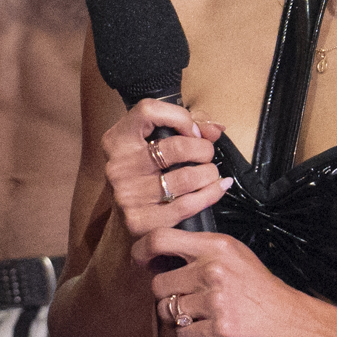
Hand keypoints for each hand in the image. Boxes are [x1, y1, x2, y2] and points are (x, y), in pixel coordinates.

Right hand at [99, 96, 232, 254]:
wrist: (121, 226)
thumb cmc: (145, 178)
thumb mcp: (154, 145)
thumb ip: (186, 127)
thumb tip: (216, 128)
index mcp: (117, 140)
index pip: (148, 111)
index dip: (179, 117)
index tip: (192, 131)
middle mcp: (118, 166)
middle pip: (176, 147)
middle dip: (203, 149)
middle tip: (206, 156)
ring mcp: (126, 195)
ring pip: (186, 177)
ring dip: (209, 173)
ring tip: (211, 174)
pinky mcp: (139, 221)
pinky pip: (187, 205)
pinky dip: (210, 194)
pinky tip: (218, 188)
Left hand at [149, 227, 323, 336]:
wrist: (295, 323)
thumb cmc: (263, 292)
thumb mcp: (237, 256)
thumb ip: (203, 250)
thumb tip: (162, 250)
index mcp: (217, 247)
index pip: (161, 238)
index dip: (142, 250)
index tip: (140, 261)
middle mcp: (214, 270)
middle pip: (159, 283)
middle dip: (167, 296)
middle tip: (186, 300)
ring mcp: (215, 301)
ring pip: (167, 310)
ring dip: (178, 318)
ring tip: (200, 316)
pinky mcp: (218, 330)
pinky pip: (182, 335)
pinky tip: (208, 331)